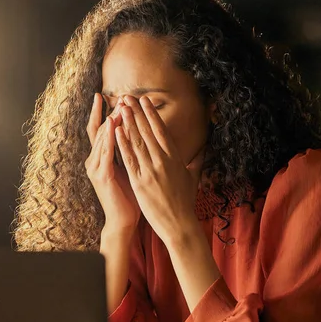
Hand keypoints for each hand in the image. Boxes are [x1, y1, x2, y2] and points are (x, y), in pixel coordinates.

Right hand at [85, 93, 140, 233]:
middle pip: (99, 130)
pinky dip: (109, 139)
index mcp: (102, 158)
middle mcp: (94, 160)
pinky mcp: (101, 176)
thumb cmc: (129, 196)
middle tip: (115, 96)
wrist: (123, 220)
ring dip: (109, 122)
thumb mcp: (129, 169)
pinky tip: (114, 127)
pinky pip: (105, 153)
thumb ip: (129, 152)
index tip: (110, 96)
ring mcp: (95, 168)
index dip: (105, 113)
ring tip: (117, 106)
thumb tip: (137, 135)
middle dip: (107, 112)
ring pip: (101, 139)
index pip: (101, 130)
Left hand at [115, 95, 203, 244]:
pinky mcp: (140, 182)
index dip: (152, 114)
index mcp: (175, 158)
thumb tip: (204, 149)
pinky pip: (129, 159)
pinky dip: (122, 144)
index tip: (145, 101)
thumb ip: (196, 161)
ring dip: (128, 123)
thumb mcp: (192, 178)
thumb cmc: (185, 202)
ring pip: (137, 142)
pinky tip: (116, 131)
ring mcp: (151, 171)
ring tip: (121, 107)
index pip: (161, 131)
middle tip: (127, 97)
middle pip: (147, 132)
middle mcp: (163, 161)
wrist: (179, 224)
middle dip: (137, 112)